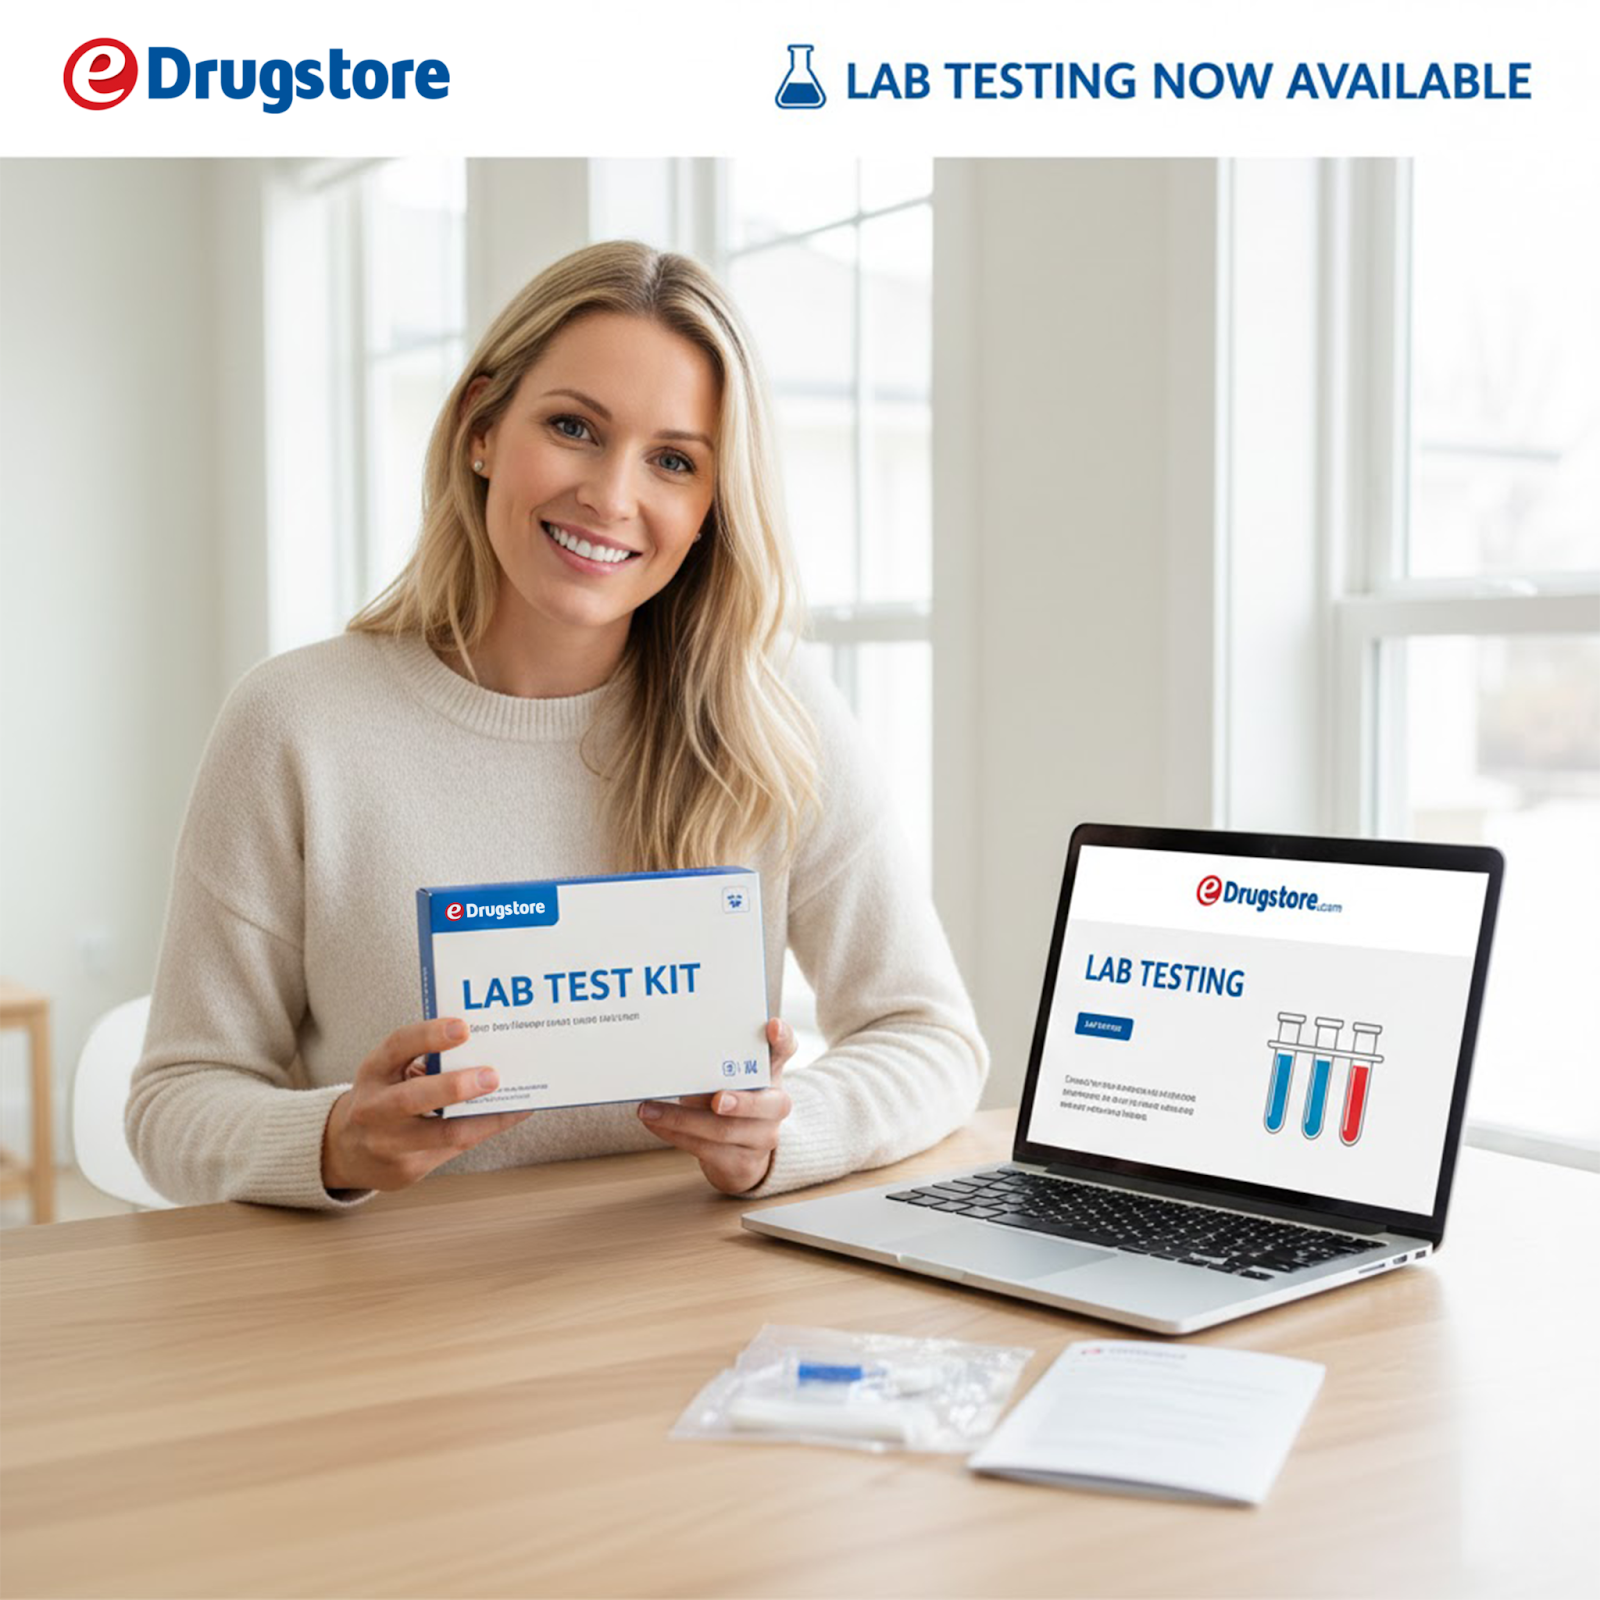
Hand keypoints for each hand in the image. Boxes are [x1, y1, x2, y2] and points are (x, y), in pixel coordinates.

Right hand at [321, 1018, 531, 1192]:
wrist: (348, 1151)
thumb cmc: (383, 1099)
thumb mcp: (390, 1074)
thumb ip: (424, 1062)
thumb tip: (487, 1049)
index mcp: (373, 1072)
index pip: (398, 1046)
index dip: (430, 1035)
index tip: (464, 1028)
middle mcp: (374, 1109)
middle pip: (412, 1099)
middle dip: (455, 1087)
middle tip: (492, 1076)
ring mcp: (387, 1144)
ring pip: (441, 1134)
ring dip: (483, 1117)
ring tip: (514, 1100)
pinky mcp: (407, 1170)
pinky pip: (454, 1148)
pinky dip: (486, 1129)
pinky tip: (510, 1115)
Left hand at [637, 1018, 796, 1194]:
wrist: (744, 1154)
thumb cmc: (733, 1102)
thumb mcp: (732, 1079)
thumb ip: (715, 1064)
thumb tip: (674, 1056)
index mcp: (772, 1073)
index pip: (785, 1050)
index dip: (782, 1038)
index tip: (772, 1026)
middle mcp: (775, 1107)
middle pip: (767, 1104)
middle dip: (740, 1102)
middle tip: (718, 1100)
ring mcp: (762, 1138)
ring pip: (724, 1131)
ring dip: (682, 1120)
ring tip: (650, 1110)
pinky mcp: (741, 1164)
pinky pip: (705, 1150)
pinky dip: (675, 1135)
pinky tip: (655, 1124)